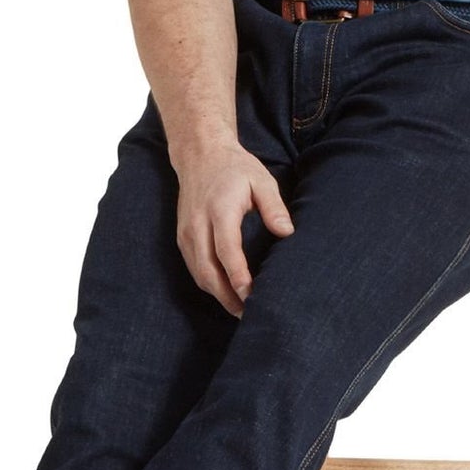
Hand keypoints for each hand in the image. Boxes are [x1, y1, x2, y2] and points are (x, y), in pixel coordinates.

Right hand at [170, 139, 294, 315]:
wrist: (199, 155)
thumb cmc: (235, 168)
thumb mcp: (261, 179)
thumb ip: (274, 206)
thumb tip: (287, 233)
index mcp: (219, 209)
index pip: (226, 249)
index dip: (238, 275)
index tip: (252, 294)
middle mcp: (198, 224)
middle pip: (207, 269)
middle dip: (228, 296)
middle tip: (250, 314)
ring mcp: (186, 232)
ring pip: (198, 274)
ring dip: (218, 295)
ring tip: (241, 311)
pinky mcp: (182, 238)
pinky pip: (194, 268)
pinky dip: (209, 284)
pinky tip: (226, 294)